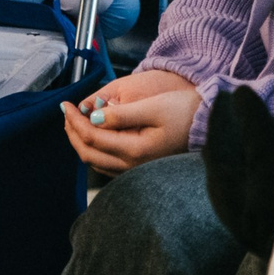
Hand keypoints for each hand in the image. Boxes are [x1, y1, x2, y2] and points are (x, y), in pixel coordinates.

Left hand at [60, 69, 201, 173]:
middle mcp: (132, 166)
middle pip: (88, 154)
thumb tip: (94, 116)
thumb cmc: (183, 112)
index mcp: (134, 150)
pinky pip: (107, 164)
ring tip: (74, 121)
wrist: (208, 125)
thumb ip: (121, 113)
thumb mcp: (152, 106)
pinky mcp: (139, 168)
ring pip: (95, 161)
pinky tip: (94, 134)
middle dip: (72, 132)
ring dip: (81, 141)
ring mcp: (135, 170)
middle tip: (65, 113)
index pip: (91, 137)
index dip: (73, 120)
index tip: (65, 104)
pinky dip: (94, 149)